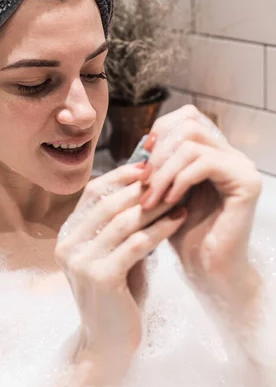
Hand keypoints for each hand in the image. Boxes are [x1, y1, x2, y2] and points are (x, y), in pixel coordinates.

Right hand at [55, 163, 187, 386]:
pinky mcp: (100, 278)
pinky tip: (179, 220)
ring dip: (154, 206)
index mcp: (68, 236)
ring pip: (122, 221)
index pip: (92, 192)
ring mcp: (81, 262)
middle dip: (141, 188)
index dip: (120, 176)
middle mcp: (68, 245)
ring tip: (180, 196)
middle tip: (170, 176)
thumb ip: (121, 224)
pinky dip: (159, 229)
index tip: (149, 166)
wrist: (108, 345)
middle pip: (107, 202)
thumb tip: (146, 186)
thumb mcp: (115, 253)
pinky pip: (135, 244)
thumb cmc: (118, 296)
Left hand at [140, 105, 262, 323]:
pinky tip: (169, 201)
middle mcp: (230, 155)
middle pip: (188, 123)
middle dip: (158, 153)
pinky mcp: (246, 182)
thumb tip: (143, 142)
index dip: (160, 130)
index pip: (187, 116)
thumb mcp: (164, 191)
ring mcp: (240, 166)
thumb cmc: (184, 235)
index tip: (141, 158)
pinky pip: (205, 163)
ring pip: (191, 143)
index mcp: (213, 152)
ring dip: (163, 171)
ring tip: (150, 199)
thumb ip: (159, 165)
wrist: (207, 270)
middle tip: (142, 182)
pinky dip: (179, 180)